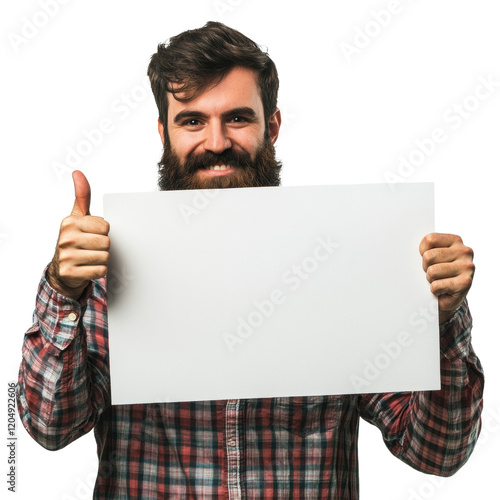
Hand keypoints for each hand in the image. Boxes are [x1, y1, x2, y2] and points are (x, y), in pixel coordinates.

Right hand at [47, 170, 109, 300]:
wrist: (62, 269)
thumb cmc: (74, 240)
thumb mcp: (77, 217)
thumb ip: (82, 196)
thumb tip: (78, 173)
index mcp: (69, 222)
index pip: (106, 227)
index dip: (103, 232)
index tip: (91, 234)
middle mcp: (65, 239)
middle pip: (106, 242)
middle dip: (103, 246)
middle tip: (91, 248)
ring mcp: (66, 257)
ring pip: (105, 257)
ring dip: (101, 259)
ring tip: (89, 257)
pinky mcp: (70, 273)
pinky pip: (100, 271)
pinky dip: (98, 271)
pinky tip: (88, 268)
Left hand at [419, 233, 473, 323]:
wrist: (448, 298)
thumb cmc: (438, 273)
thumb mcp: (432, 257)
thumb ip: (426, 249)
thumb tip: (404, 247)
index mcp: (455, 240)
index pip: (429, 239)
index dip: (422, 252)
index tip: (427, 259)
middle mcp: (465, 251)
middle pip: (428, 256)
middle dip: (425, 267)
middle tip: (433, 273)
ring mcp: (467, 267)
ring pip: (432, 271)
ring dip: (430, 279)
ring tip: (438, 281)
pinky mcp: (465, 283)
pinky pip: (436, 285)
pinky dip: (434, 290)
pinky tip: (442, 290)